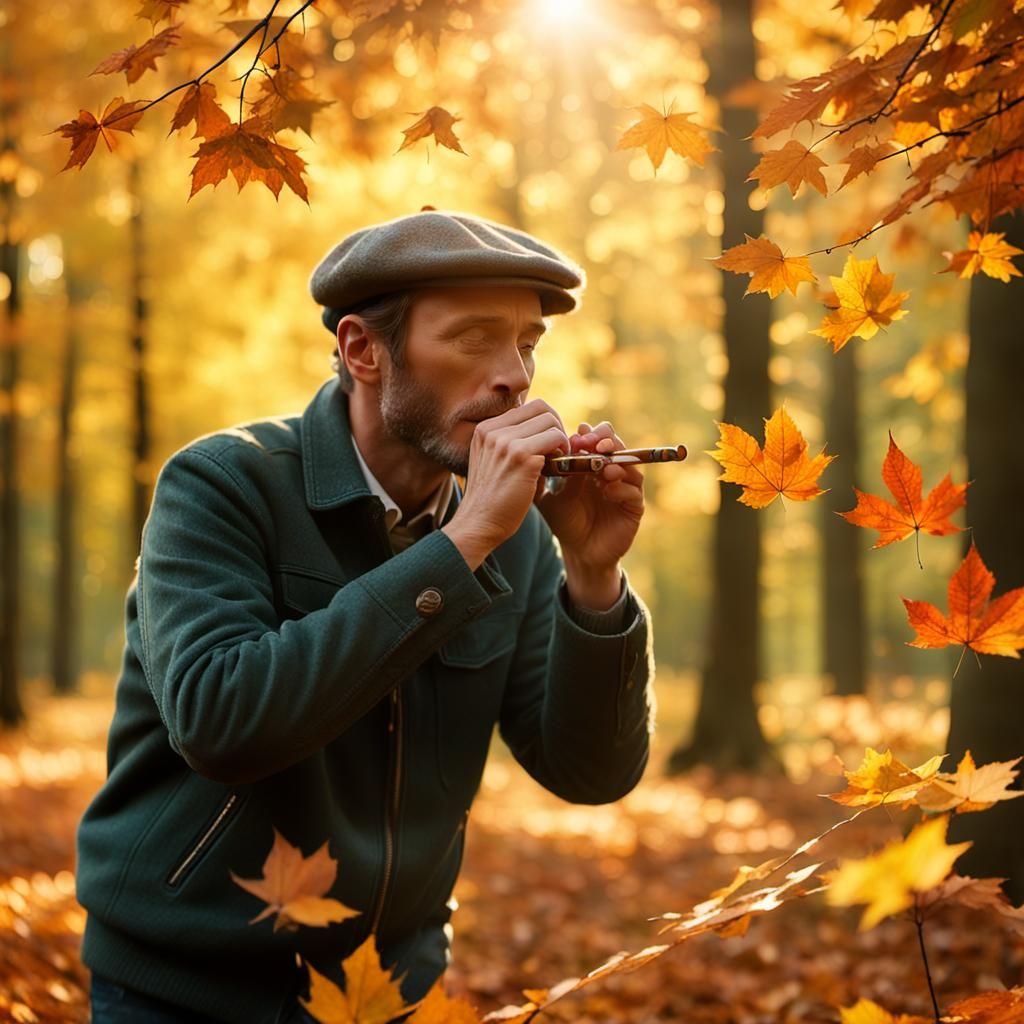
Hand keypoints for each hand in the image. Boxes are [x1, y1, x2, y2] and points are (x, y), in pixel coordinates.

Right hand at [442, 400, 568, 569]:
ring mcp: (507, 442)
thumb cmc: (490, 499)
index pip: (527, 406)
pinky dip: (563, 454)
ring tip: (557, 462)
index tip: (548, 444)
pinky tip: (556, 471)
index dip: (545, 423)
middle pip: (542, 408)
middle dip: (557, 427)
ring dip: (561, 441)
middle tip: (558, 451)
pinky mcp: (523, 458)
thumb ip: (508, 442)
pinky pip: (556, 440)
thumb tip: (542, 429)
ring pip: (551, 423)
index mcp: (486, 429)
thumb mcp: (490, 461)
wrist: (477, 524)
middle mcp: (494, 431)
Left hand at [536, 421, 644, 608]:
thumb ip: (552, 475)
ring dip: (616, 462)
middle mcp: (612, 473)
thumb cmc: (564, 522)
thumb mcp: (552, 496)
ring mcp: (625, 489)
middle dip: (607, 440)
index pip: (597, 440)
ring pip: (629, 466)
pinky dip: (622, 488)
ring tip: (602, 466)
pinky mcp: (634, 508)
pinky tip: (608, 490)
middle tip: (594, 442)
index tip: (578, 433)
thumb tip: (550, 447)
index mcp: (593, 466)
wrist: (578, 552)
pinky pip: (634, 492)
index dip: (591, 434)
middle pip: (617, 446)